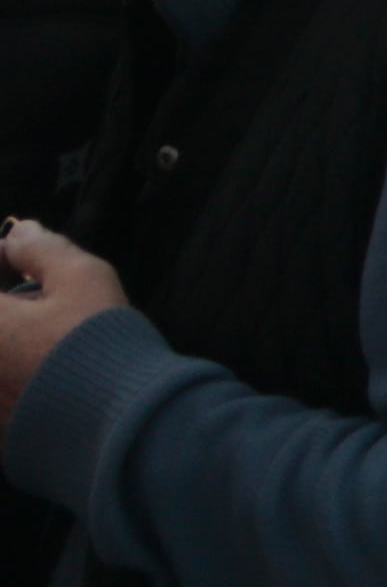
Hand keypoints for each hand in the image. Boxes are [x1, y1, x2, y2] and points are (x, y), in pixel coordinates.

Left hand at [0, 218, 128, 430]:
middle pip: (0, 318)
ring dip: (15, 338)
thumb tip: (18, 231)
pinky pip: (5, 389)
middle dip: (11, 305)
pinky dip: (16, 374)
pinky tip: (42, 374)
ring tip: (40, 336)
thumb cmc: (93, 338)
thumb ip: (43, 249)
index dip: (1, 259)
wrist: (111, 419)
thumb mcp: (82, 277)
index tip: (19, 256)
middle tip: (35, 297)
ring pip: (5, 353)